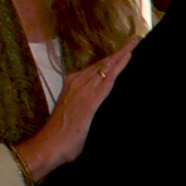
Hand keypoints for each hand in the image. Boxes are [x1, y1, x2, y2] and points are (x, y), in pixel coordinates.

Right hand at [12, 41, 136, 183]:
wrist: (49, 145)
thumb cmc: (62, 137)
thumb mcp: (76, 117)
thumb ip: (86, 109)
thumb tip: (96, 112)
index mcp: (73, 85)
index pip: (95, 69)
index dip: (110, 60)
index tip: (123, 51)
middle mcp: (77, 83)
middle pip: (103, 63)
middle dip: (120, 52)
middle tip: (135, 40)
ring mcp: (83, 89)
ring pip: (107, 67)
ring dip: (123, 53)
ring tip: (136, 42)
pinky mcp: (91, 99)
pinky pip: (108, 78)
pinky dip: (119, 66)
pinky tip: (128, 57)